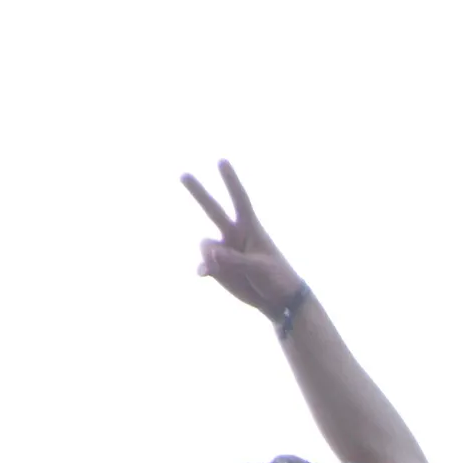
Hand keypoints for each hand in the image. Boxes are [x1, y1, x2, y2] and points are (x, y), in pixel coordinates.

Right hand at [181, 159, 303, 319]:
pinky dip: (203, 267)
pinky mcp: (219, 268)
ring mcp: (225, 251)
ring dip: (210, 256)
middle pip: (214, 210)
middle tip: (183, 174)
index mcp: (251, 228)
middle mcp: (235, 235)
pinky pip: (204, 263)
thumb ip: (235, 259)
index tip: (222, 162)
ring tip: (226, 269)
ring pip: (206, 245)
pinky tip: (203, 274)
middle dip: (198, 192)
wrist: (278, 301)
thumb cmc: (277, 279)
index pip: (240, 200)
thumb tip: (212, 251)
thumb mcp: (260, 267)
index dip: (231, 181)